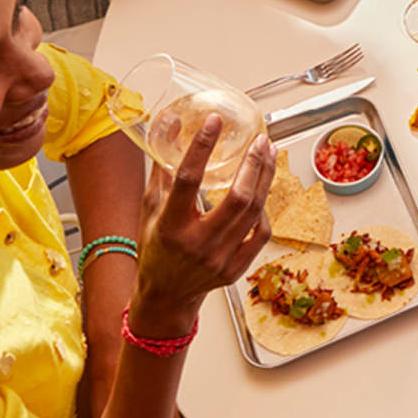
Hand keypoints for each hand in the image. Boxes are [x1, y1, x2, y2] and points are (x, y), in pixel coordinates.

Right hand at [130, 114, 274, 332]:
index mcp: (170, 227)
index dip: (202, 147)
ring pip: (254, 212)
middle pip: (237, 198)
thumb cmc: (156, 249)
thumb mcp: (150, 210)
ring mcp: (220, 259)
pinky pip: (260, 233)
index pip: (188, 180)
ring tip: (267, 154)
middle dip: (253, 164)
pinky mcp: (236, 268)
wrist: (165, 296)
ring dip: (264, 179)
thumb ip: (162, 170)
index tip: (214, 121)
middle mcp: (197, 244)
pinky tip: (263, 189)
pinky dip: (264, 209)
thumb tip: (171, 126)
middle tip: (259, 140)